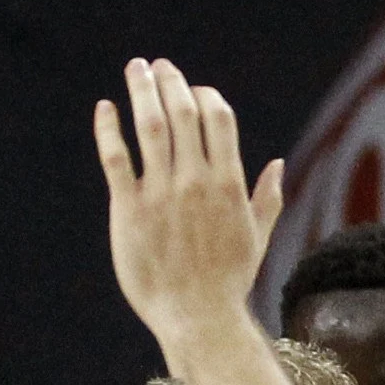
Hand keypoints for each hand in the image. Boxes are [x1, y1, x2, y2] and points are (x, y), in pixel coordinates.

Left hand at [93, 58, 285, 355]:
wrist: (197, 319)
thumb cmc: (228, 282)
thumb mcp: (256, 238)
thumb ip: (267, 198)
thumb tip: (278, 164)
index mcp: (228, 184)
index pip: (218, 117)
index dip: (204, 95)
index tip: (191, 89)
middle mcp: (196, 182)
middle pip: (182, 112)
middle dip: (170, 81)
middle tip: (158, 65)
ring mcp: (162, 194)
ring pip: (150, 126)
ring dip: (142, 90)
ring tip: (135, 69)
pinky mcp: (129, 210)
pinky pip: (116, 158)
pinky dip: (109, 128)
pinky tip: (106, 108)